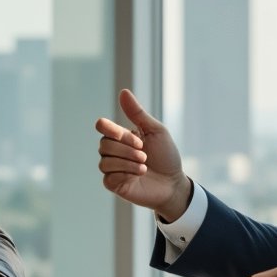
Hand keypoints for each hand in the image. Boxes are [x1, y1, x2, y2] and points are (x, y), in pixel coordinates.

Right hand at [96, 89, 191, 221]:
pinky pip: (108, 176)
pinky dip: (125, 173)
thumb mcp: (155, 131)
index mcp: (122, 136)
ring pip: (104, 161)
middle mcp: (114, 151)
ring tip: (144, 165)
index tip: (122, 133)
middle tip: (144, 154)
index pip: (103, 127)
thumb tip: (123, 91)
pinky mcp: (114, 184)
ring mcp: (113, 168)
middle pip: (104, 144)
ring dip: (127, 161)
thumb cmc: (166, 156)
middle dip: (126, 148)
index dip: (108, 128)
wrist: (173, 183)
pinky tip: (139, 174)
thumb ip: (138, 113)